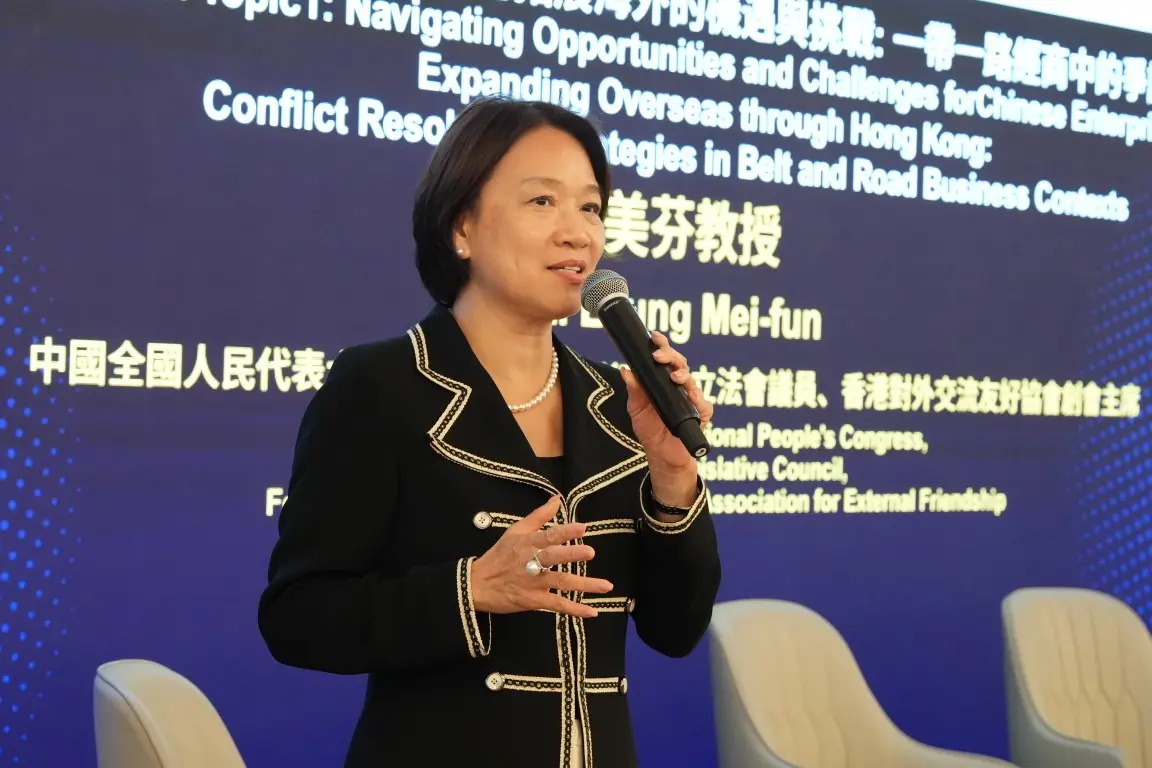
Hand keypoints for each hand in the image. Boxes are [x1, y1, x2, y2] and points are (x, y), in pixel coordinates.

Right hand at [470, 495, 612, 618]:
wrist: (477, 584)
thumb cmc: (499, 555)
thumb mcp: (515, 530)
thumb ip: (539, 515)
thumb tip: (557, 499)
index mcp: (528, 543)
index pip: (548, 535)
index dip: (565, 531)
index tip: (582, 527)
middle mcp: (531, 562)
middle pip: (553, 557)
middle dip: (572, 554)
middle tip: (591, 552)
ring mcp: (533, 583)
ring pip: (561, 582)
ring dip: (584, 584)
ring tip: (606, 586)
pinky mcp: (533, 600)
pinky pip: (557, 605)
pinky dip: (575, 609)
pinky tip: (592, 611)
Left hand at [620, 331, 713, 474]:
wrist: (661, 454)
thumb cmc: (650, 429)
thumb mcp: (636, 409)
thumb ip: (634, 390)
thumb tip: (626, 369)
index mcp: (664, 380)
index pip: (666, 358)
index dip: (662, 345)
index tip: (655, 337)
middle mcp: (680, 386)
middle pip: (680, 364)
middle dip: (671, 356)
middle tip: (659, 356)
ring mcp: (692, 399)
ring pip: (692, 381)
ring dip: (684, 376)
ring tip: (675, 377)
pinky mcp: (701, 414)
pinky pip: (703, 405)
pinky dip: (698, 400)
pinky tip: (691, 398)